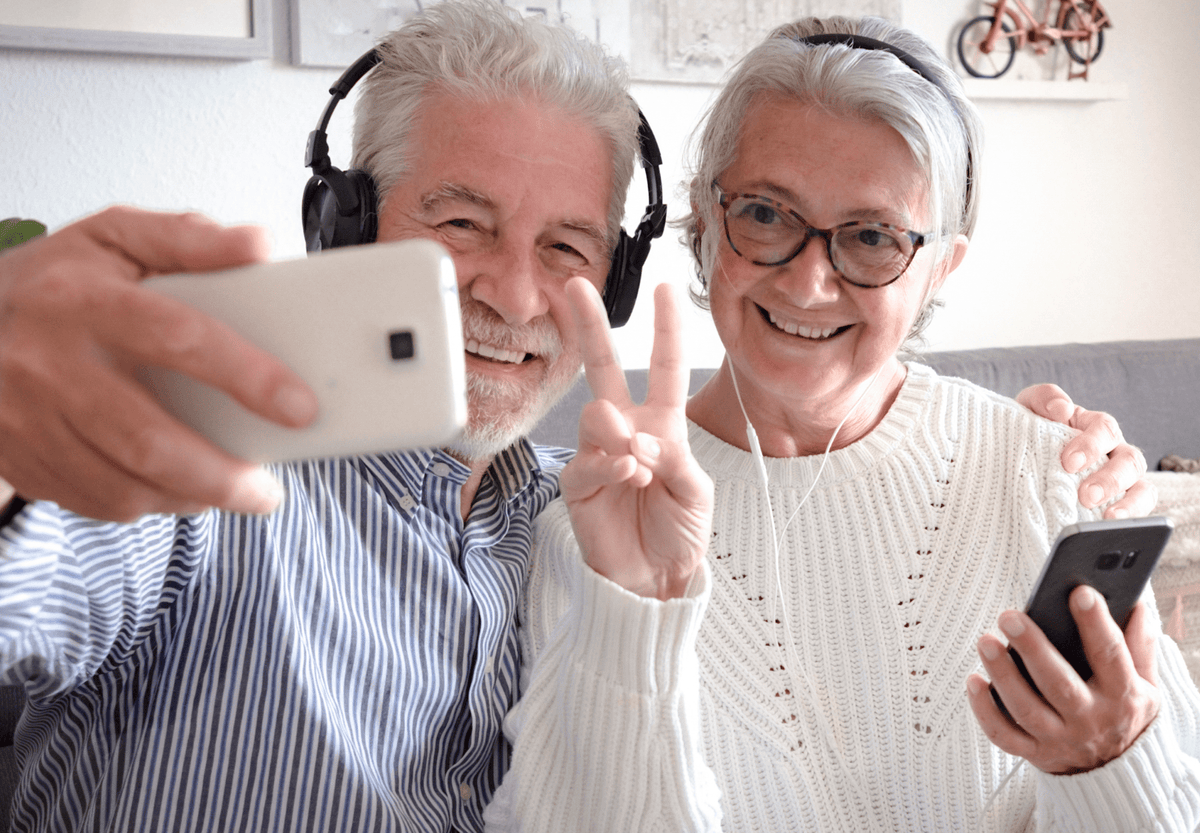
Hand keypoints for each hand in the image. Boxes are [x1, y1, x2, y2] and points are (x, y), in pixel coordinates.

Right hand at [0, 206, 317, 520]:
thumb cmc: (51, 282)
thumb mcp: (114, 237)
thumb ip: (188, 240)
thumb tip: (259, 245)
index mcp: (83, 301)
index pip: (179, 338)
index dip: (246, 376)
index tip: (300, 407)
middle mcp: (50, 366)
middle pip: (147, 437)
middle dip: (220, 474)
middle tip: (267, 490)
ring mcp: (30, 420)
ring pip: (121, 483)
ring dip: (190, 498)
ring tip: (237, 492)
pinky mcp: (23, 460)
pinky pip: (95, 501)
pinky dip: (149, 505)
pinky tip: (182, 490)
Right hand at [559, 277, 712, 600]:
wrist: (657, 579)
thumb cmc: (679, 531)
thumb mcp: (696, 492)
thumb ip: (673, 459)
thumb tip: (637, 439)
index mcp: (662, 426)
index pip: (665, 368)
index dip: (666, 329)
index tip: (666, 288)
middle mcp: (627, 432)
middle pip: (605, 370)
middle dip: (591, 327)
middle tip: (577, 288)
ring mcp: (599, 455)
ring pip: (595, 414)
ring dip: (618, 430)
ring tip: (636, 459)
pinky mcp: (579, 484)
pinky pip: (587, 460)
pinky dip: (609, 464)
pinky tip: (628, 474)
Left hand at [967, 586, 1159, 773]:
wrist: (1117, 772)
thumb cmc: (1125, 713)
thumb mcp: (1146, 684)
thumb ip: (1140, 645)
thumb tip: (1136, 605)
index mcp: (1122, 695)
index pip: (1110, 656)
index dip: (1096, 624)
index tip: (1080, 592)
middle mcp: (1090, 720)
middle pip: (1059, 684)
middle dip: (1033, 649)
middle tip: (1009, 616)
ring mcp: (1060, 739)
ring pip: (1027, 709)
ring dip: (1003, 675)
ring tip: (986, 641)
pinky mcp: (1034, 752)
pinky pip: (1004, 735)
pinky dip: (985, 710)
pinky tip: (972, 681)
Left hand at [1017, 384, 1152, 518]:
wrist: (1012, 457)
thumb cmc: (1026, 431)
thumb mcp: (1028, 409)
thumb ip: (1044, 399)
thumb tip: (1062, 409)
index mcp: (1092, 427)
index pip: (1104, 429)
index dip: (1091, 445)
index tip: (1068, 463)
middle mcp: (1112, 452)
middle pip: (1130, 461)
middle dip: (1110, 479)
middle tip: (1085, 496)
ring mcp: (1118, 481)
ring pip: (1142, 488)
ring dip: (1129, 503)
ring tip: (1108, 519)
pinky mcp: (1115, 505)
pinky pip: (1136, 513)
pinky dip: (1130, 519)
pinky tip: (1111, 529)